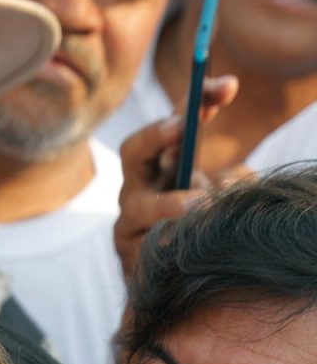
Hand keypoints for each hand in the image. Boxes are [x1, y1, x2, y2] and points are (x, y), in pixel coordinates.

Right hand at [114, 75, 236, 277]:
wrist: (174, 278)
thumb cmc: (199, 226)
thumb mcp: (223, 194)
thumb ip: (234, 181)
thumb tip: (233, 180)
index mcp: (163, 164)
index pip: (176, 123)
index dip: (197, 102)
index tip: (226, 86)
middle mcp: (140, 186)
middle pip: (134, 150)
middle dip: (158, 135)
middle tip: (185, 126)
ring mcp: (129, 220)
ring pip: (138, 205)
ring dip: (169, 203)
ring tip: (199, 204)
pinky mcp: (129, 252)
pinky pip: (146, 243)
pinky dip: (168, 242)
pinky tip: (187, 242)